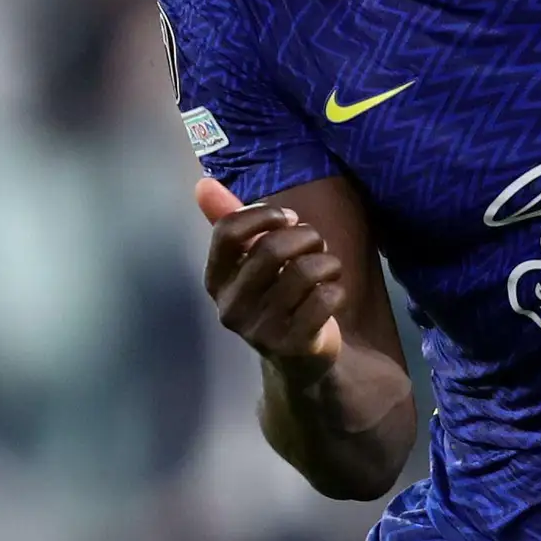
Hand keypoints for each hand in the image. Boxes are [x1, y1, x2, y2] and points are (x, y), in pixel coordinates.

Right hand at [194, 177, 346, 368]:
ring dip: (328, 261)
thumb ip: (228, 220)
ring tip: (329, 266)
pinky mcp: (292, 345)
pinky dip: (337, 288)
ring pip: (305, 273)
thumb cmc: (275, 296)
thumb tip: (203, 183)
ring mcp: (260, 330)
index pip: (228, 232)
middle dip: (306, 236)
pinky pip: (324, 300)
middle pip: (272, 249)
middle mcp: (231, 307)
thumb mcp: (250, 259)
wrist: (297, 358)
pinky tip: (333, 292)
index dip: (263, 215)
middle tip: (316, 242)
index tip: (288, 218)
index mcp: (216, 280)